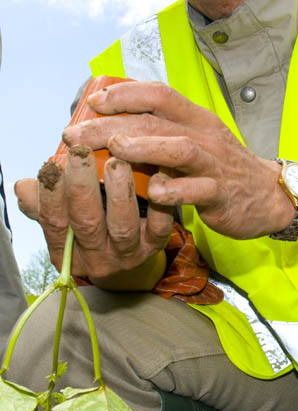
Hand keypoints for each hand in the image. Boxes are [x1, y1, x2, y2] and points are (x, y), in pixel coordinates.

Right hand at [15, 147, 173, 288]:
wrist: (130, 258)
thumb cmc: (91, 227)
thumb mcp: (65, 221)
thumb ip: (44, 204)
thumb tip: (24, 186)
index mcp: (68, 251)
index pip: (55, 223)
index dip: (51, 195)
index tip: (52, 164)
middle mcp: (97, 257)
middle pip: (87, 222)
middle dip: (82, 186)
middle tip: (81, 153)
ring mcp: (128, 254)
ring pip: (122, 226)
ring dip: (118, 192)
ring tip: (117, 162)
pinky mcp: (155, 246)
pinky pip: (159, 227)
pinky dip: (159, 204)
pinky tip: (159, 176)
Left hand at [61, 81, 293, 238]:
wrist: (268, 195)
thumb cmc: (223, 168)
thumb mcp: (198, 141)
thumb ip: (164, 134)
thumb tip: (114, 130)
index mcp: (196, 119)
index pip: (159, 94)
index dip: (124, 94)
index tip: (93, 103)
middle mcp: (204, 136)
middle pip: (156, 121)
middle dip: (111, 125)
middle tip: (75, 135)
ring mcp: (214, 164)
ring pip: (179, 148)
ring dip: (144, 147)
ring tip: (115, 150)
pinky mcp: (221, 194)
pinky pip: (198, 190)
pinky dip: (175, 189)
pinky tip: (155, 192)